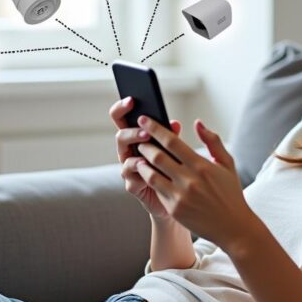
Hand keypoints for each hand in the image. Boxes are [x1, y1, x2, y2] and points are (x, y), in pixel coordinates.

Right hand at [109, 97, 182, 219]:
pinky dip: (137, 167)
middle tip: (143, 121)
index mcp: (138, 139)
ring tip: (146, 138)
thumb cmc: (178, 172)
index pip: (124, 119)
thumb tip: (175, 123)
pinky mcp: (133, 185)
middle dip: (130, 126)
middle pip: (120, 134)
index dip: (123, 108)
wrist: (181, 202)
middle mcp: (130, 152)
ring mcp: (130, 169)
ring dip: (133, 142)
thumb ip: (173, 138)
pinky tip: (145, 162)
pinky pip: (130, 175)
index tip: (132, 99)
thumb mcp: (177, 152)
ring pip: (123, 153)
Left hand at [133, 114, 254, 249]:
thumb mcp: (227, 164)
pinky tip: (146, 173)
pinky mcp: (174, 209)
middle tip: (139, 138)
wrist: (233, 227)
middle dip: (144, 145)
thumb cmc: (230, 193)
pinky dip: (148, 179)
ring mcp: (180, 196)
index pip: (172, 142)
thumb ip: (213, 141)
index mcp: (202, 165)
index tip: (144, 119)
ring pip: (151, 174)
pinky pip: (156, 190)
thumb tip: (198, 123)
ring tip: (140, 157)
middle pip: (157, 156)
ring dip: (142, 163)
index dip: (155, 129)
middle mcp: (189, 180)